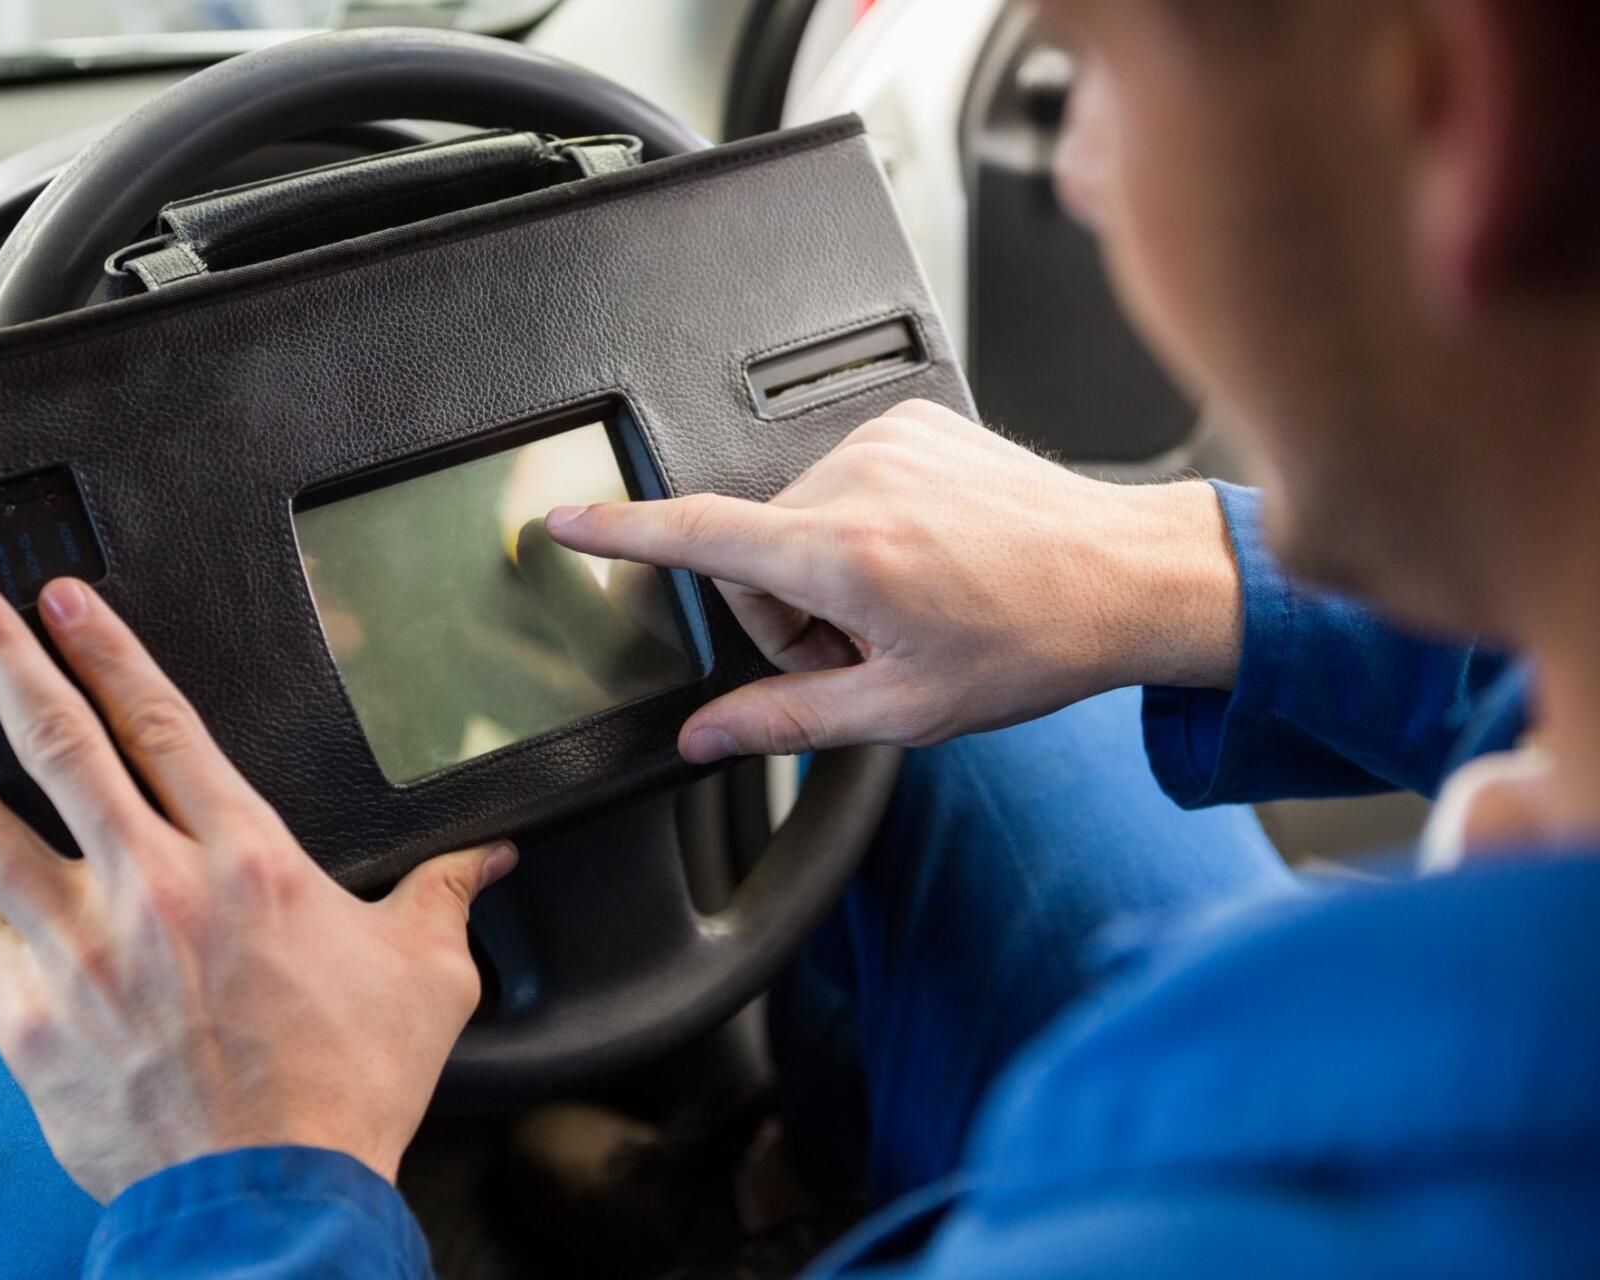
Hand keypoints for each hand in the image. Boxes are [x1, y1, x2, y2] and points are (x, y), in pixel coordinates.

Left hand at [0, 558, 515, 1203]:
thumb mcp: (424, 978)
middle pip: (55, 741)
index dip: (108, 648)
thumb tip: (494, 859)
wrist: (271, 1201)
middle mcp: (153, 889)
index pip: (162, 724)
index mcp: (246, 863)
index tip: (62, 598)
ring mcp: (82, 954)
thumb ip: (447, 896)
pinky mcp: (33, 1023)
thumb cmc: (344, 1088)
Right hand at [546, 399, 1242, 761]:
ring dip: (822, 569)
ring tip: (900, 607)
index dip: (618, 533)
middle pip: (751, 548)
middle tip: (857, 653)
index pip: (697, 533)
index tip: (563, 520)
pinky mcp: (913, 420)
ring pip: (794, 516)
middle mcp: (858, 481)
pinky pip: (842, 478)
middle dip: (783, 612)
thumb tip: (706, 737)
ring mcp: (888, 441)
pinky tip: (920, 559)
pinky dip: (858, 524)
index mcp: (844, 555)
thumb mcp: (903, 709)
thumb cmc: (1034, 640)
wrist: (1128, 575)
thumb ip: (786, 721)